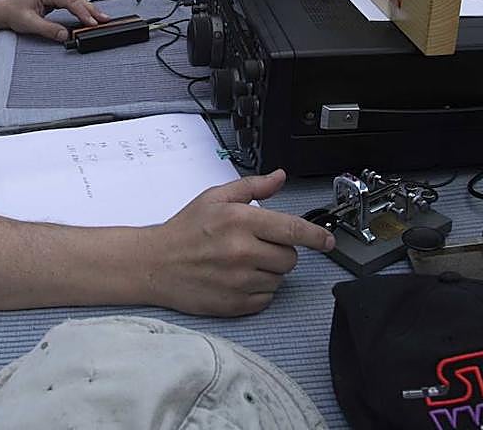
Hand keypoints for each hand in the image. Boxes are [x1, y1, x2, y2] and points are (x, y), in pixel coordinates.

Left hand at [0, 0, 109, 42]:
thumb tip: (65, 35)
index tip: (91, 22)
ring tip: (102, 19)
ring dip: (90, 10)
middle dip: (91, 10)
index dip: (82, 12)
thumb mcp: (30, 24)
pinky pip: (74, 1)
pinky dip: (83, 9)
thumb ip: (49, 29)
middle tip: (104, 20)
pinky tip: (90, 15)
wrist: (5, 11)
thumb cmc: (14, 13)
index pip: (70, 1)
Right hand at [143, 170, 334, 316]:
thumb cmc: (184, 230)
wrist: (154, 264)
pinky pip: (266, 298)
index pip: (293, 230)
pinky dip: (258, 290)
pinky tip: (238, 279)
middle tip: (256, 245)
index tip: (328, 241)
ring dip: (268, 271)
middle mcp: (242, 252)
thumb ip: (251, 187)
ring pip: (279, 279)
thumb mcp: (215, 198)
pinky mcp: (235, 304)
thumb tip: (279, 177)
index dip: (317, 236)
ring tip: (242, 262)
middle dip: (280, 250)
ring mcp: (239, 281)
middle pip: (290, 257)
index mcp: (240, 221)